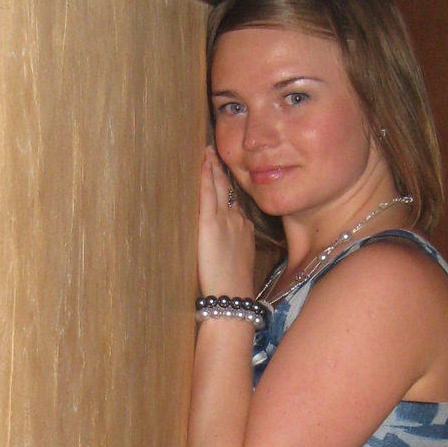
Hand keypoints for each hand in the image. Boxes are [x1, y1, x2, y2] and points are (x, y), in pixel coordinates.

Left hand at [197, 147, 255, 298]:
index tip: (222, 171)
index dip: (228, 184)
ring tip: (207, 152)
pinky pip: (208, 195)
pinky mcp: (211, 224)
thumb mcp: (241, 259)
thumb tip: (230, 239)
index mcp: (244, 228)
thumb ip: (236, 244)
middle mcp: (237, 219)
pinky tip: (203, 164)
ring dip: (212, 167)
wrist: (233, 295)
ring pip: (219, 187)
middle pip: (228, 189)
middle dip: (220, 169)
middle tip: (213, 151)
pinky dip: (206, 177)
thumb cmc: (234, 285)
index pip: (234, 201)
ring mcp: (225, 220)